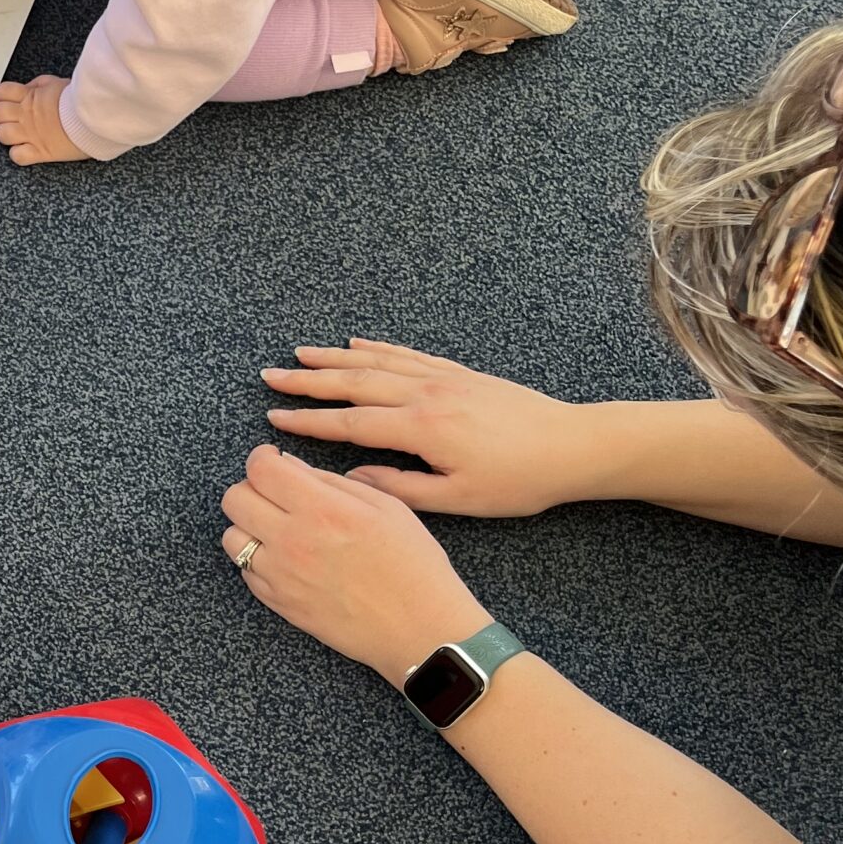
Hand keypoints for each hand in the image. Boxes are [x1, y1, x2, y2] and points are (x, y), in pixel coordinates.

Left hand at [0, 75, 89, 164]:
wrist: (94, 116)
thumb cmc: (80, 99)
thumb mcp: (57, 82)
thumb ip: (39, 85)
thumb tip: (28, 88)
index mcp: (29, 96)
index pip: (0, 92)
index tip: (2, 100)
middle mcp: (26, 115)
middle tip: (5, 117)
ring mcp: (31, 134)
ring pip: (2, 135)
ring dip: (6, 134)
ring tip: (15, 133)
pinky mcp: (40, 152)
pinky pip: (17, 156)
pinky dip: (18, 154)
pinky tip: (25, 149)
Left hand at [219, 444, 489, 686]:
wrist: (418, 628)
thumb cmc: (413, 566)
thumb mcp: (387, 507)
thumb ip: (333, 482)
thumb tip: (292, 466)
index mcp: (322, 509)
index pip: (260, 469)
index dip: (262, 458)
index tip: (272, 460)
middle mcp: (292, 541)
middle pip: (234, 499)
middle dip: (251, 488)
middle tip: (275, 493)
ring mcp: (280, 575)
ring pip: (231, 537)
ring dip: (248, 526)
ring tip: (278, 527)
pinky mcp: (278, 603)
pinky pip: (245, 571)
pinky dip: (257, 559)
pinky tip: (287, 557)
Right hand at [261, 340, 595, 517]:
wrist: (572, 446)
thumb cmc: (518, 481)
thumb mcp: (458, 499)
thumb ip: (400, 489)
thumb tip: (353, 478)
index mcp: (421, 428)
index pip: (350, 424)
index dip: (308, 423)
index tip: (273, 420)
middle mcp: (426, 394)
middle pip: (354, 382)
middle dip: (307, 381)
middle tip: (270, 377)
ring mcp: (443, 378)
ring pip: (377, 363)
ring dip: (334, 358)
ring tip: (299, 355)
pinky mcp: (460, 373)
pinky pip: (408, 355)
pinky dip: (378, 348)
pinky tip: (357, 344)